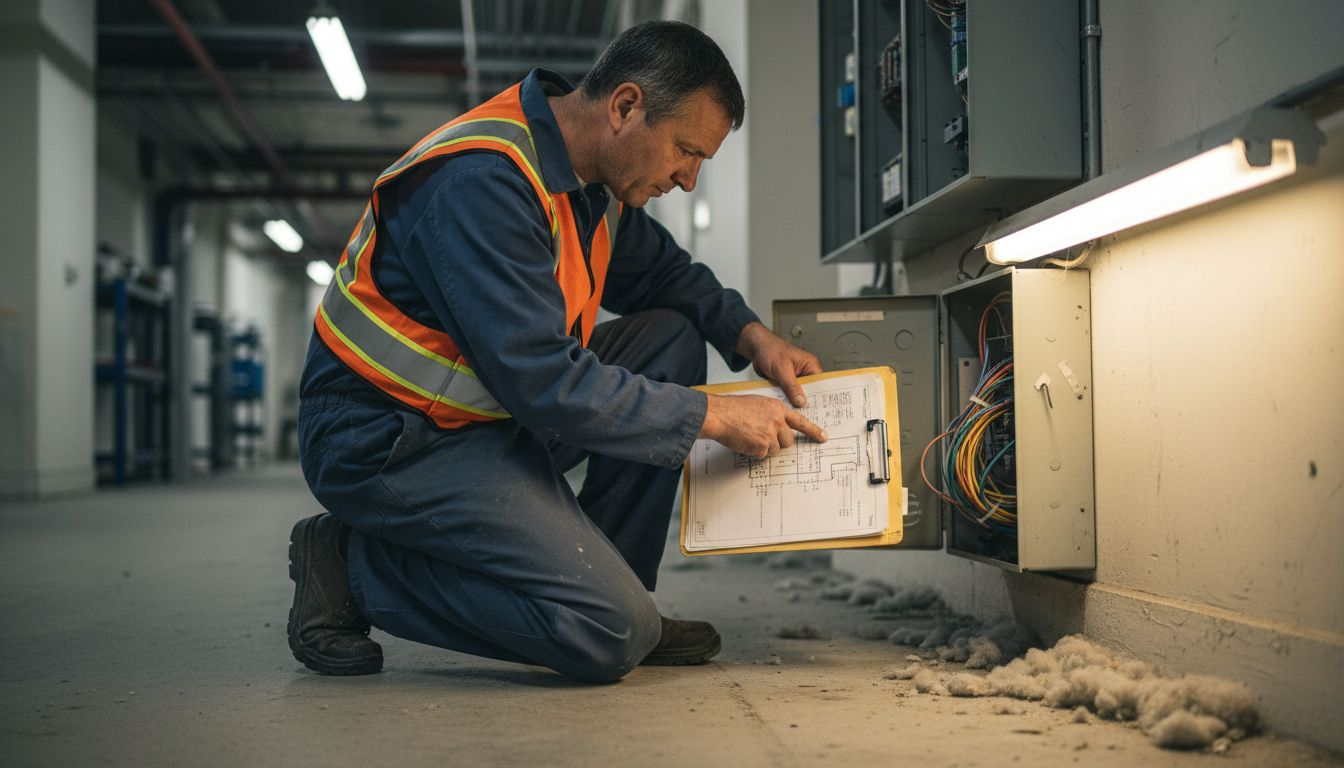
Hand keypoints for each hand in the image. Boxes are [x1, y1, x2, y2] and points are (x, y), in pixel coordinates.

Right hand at [699, 393, 827, 459]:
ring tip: (749, 436)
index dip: (813, 431)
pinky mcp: (762, 446)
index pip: (801, 421)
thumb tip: (779, 426)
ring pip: (776, 450)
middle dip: (778, 443)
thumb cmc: (733, 408)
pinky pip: (762, 455)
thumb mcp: (758, 403)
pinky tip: (744, 441)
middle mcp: (777, 421)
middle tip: (763, 437)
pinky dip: (753, 452)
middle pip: (788, 441)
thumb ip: (771, 413)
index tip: (823, 438)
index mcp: (777, 408)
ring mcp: (770, 434)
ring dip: (764, 448)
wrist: (719, 415)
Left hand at [735, 322, 822, 406]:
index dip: (821, 397)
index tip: (819, 410)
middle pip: (810, 391)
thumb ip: (791, 386)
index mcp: (810, 365)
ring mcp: (795, 378)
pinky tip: (785, 408)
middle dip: (807, 402)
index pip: (820, 384)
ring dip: (795, 402)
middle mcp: (805, 372)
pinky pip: (788, 394)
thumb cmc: (770, 350)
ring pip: (798, 394)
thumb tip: (801, 402)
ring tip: (796, 414)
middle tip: (807, 416)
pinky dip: (786, 399)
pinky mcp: (786, 383)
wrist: (756, 348)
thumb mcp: (782, 369)